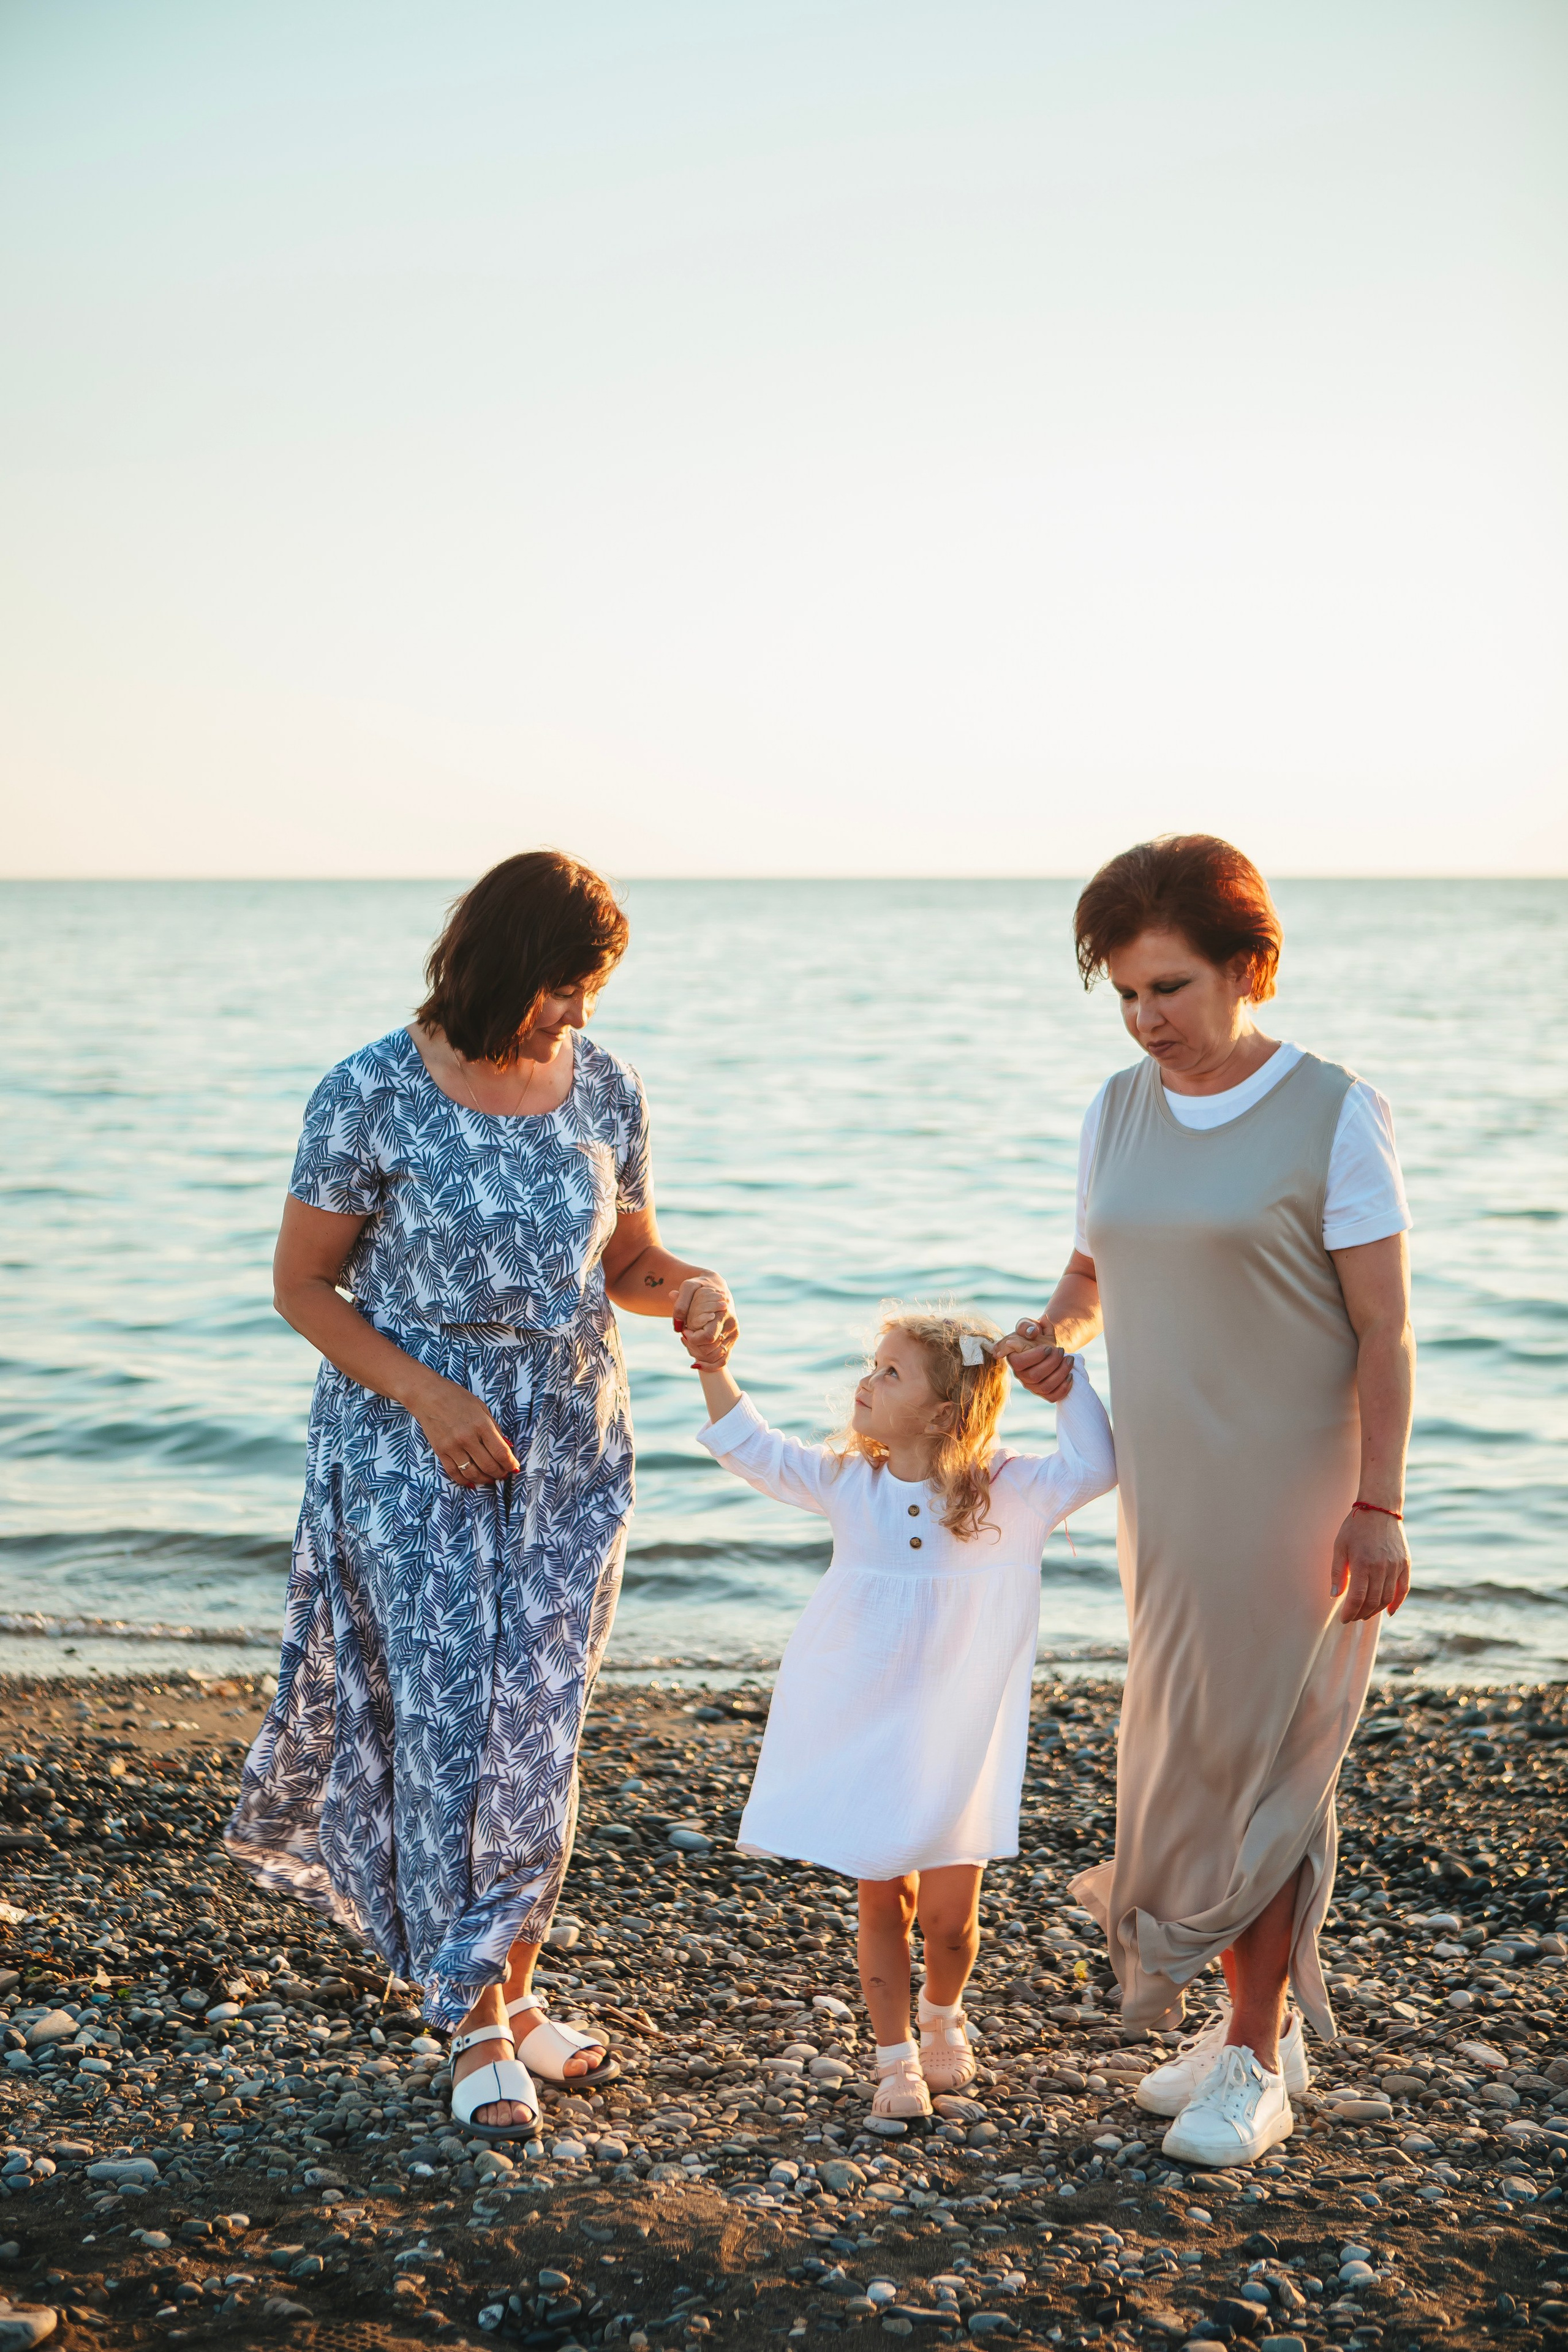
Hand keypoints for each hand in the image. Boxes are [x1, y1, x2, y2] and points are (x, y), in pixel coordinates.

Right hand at [406, 1373, 520, 1486]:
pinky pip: (454, 1473)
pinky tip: (473, 1482)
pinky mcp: (440, 1452)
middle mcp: (467, 1438)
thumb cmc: (458, 1398)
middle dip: (500, 1473)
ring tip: (491, 1479)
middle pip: (489, 1466)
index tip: (514, 1467)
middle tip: (504, 1474)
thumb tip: (507, 1447)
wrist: (428, 1396)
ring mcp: (452, 1446)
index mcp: (481, 1425)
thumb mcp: (482, 1409)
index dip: (510, 1464)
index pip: (501, 1452)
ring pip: (472, 1473)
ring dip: (485, 1480)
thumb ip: (495, 1429)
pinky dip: (465, 1481)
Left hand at [673, 1276, 737, 1369]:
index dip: (693, 1338)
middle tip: (684, 1337)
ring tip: (688, 1344)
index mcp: (723, 1313)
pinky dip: (710, 1366)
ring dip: (699, 1356)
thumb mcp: (688, 1287)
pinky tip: (695, 1364)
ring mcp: (733, 1335)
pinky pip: (723, 1360)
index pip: (708, 1336)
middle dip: (694, 1347)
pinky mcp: (732, 1340)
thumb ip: (681, 1302)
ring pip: (716, 1357)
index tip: (684, 1330)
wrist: (717, 1286)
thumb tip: (677, 1324)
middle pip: (711, 1350)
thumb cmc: (700, 1285)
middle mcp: (732, 1326)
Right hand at [998, 1316, 1072, 1402]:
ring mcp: (1031, 1386)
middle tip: (1061, 1350)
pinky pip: (1052, 1397)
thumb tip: (1031, 1333)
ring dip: (1061, 1373)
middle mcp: (1020, 1375)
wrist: (1046, 1345)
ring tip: (1070, 1360)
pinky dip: (1064, 1388)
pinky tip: (1070, 1375)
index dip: (1035, 1356)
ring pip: (1045, 1387)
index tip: (1048, 1347)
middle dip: (1052, 1363)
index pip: (1019, 1363)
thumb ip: (1026, 1325)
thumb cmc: (1035, 1334)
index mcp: (1013, 1358)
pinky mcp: (1043, 1393)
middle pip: (1035, 1376)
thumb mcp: (1028, 1324)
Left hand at [1331, 1505, 1410, 1622]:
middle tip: (1352, 1617)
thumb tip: (1334, 1596)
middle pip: (1373, 1601)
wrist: (1379, 1508)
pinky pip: (1403, 1589)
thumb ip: (1337, 1572)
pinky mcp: (1405, 1564)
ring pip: (1387, 1598)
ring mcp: (1396, 1566)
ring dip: (1376, 1611)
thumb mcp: (1340, 1546)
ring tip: (1365, 1614)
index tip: (1344, 1618)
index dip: (1350, 1612)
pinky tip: (1389, 1612)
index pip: (1357, 1598)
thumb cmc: (1355, 1527)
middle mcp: (1381, 1567)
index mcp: (1362, 1563)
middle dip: (1361, 1614)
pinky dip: (1397, 1603)